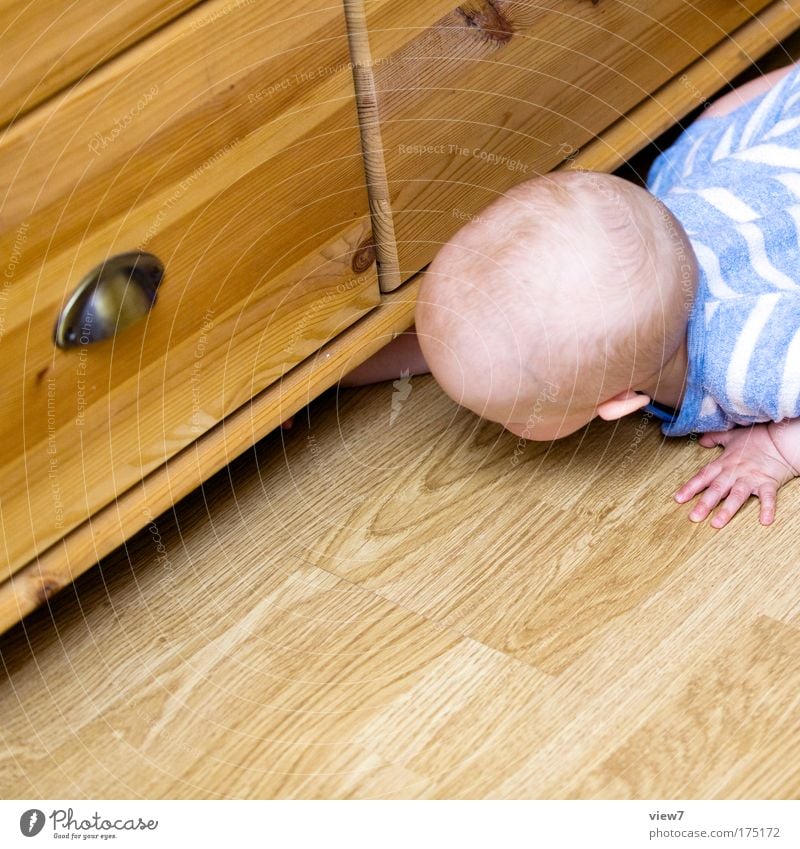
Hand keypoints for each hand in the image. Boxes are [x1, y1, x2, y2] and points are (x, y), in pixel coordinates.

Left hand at [674, 424, 798, 527]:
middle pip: (717, 489)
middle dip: (705, 503)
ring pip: (737, 495)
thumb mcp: (732, 436)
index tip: (678, 499)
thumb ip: (714, 438)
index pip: (703, 476)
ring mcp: (751, 478)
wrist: (781, 439)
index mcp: (724, 463)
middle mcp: (735, 472)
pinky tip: (764, 521)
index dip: (690, 488)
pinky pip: (768, 497)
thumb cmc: (757, 438)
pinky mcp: (768, 483)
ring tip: (717, 523)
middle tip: (694, 517)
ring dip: (727, 510)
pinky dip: (767, 508)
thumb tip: (701, 440)